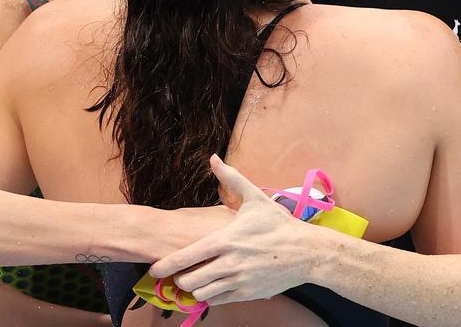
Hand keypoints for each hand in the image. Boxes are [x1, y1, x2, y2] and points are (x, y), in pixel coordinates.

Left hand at [150, 155, 321, 304]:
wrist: (306, 252)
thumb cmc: (279, 224)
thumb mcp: (255, 198)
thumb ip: (231, 179)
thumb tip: (213, 158)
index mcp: (225, 240)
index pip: (185, 258)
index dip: (165, 265)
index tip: (154, 269)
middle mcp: (228, 263)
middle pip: (189, 281)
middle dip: (180, 278)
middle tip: (180, 273)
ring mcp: (238, 281)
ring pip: (202, 294)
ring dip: (196, 288)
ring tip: (197, 280)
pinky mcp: (247, 294)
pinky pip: (219, 301)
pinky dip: (213, 295)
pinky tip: (215, 286)